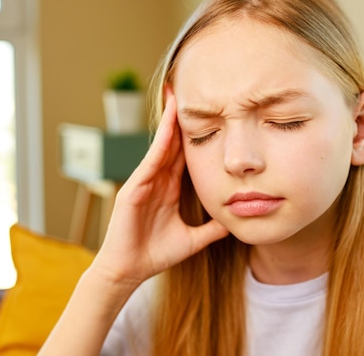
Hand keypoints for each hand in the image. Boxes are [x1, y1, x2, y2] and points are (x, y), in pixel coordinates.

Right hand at [90, 89, 228, 290]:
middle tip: (190, 91)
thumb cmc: (155, 254)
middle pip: (172, 143)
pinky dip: (160, 143)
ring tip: (178, 97)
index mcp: (168, 188)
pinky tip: (170, 127)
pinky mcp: (132, 189)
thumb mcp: (192, 239)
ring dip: (170, 122)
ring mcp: (143, 182)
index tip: (208, 114)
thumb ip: (211, 229)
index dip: (195, 135)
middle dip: (180, 119)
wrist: (129, 271)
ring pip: (160, 146)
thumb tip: (235, 222)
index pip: (183, 155)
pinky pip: (150, 161)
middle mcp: (156, 180)